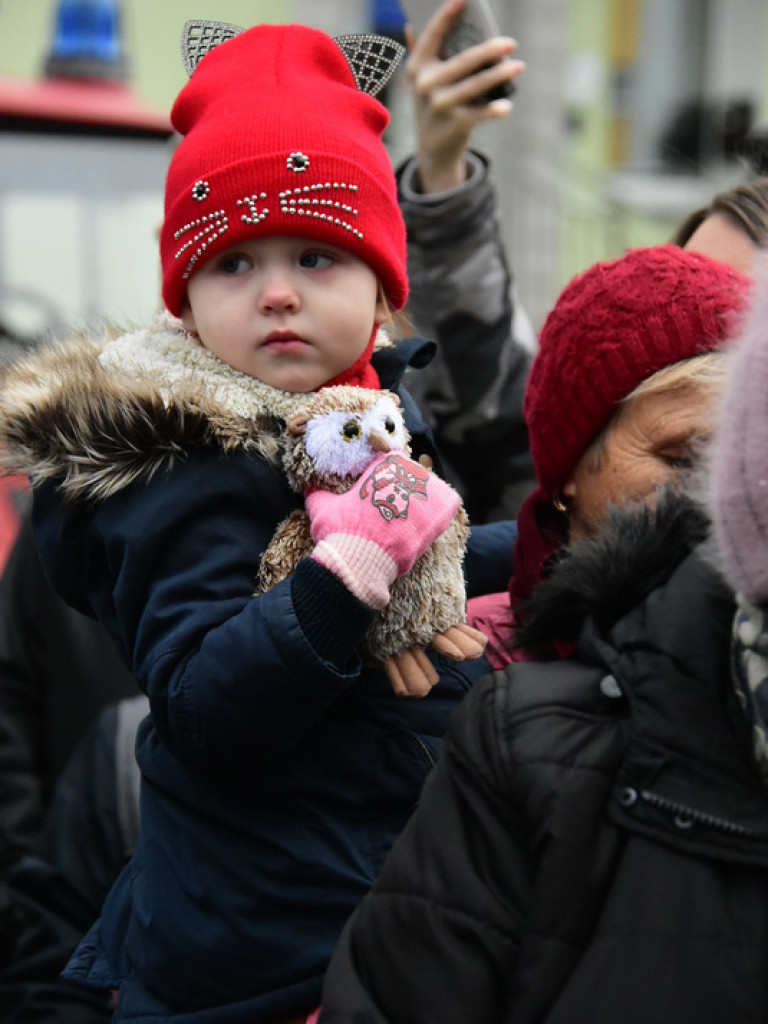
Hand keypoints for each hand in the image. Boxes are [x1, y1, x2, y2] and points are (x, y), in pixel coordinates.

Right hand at [307, 452, 460, 608]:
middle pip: (415, 474)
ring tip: (413, 511)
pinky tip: (433, 519)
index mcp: (381, 468)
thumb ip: (317, 495)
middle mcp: (405, 478)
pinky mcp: (433, 523)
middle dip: (407, 486)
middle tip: (397, 501)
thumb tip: (308, 489)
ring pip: (432, 489)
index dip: (390, 469)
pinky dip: (441, 512)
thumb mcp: (321, 508)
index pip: (393, 458)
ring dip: (425, 498)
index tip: (384, 483)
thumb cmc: (338, 532)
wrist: (357, 563)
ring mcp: (421, 500)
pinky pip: (446, 508)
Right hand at [405, 0, 525, 193]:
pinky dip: (495, 110)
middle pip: (464, 62)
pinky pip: (481, 114)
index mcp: (417, 66)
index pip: (433, 35)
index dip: (447, 15)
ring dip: (500, 75)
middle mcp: (426, 85)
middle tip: (510, 43)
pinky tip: (507, 105)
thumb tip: (411, 23)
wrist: (432, 146)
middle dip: (489, 51)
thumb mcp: (422, 79)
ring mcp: (441, 106)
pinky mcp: (456, 125)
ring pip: (476, 85)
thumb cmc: (434, 101)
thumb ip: (420, 51)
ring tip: (519, 66)